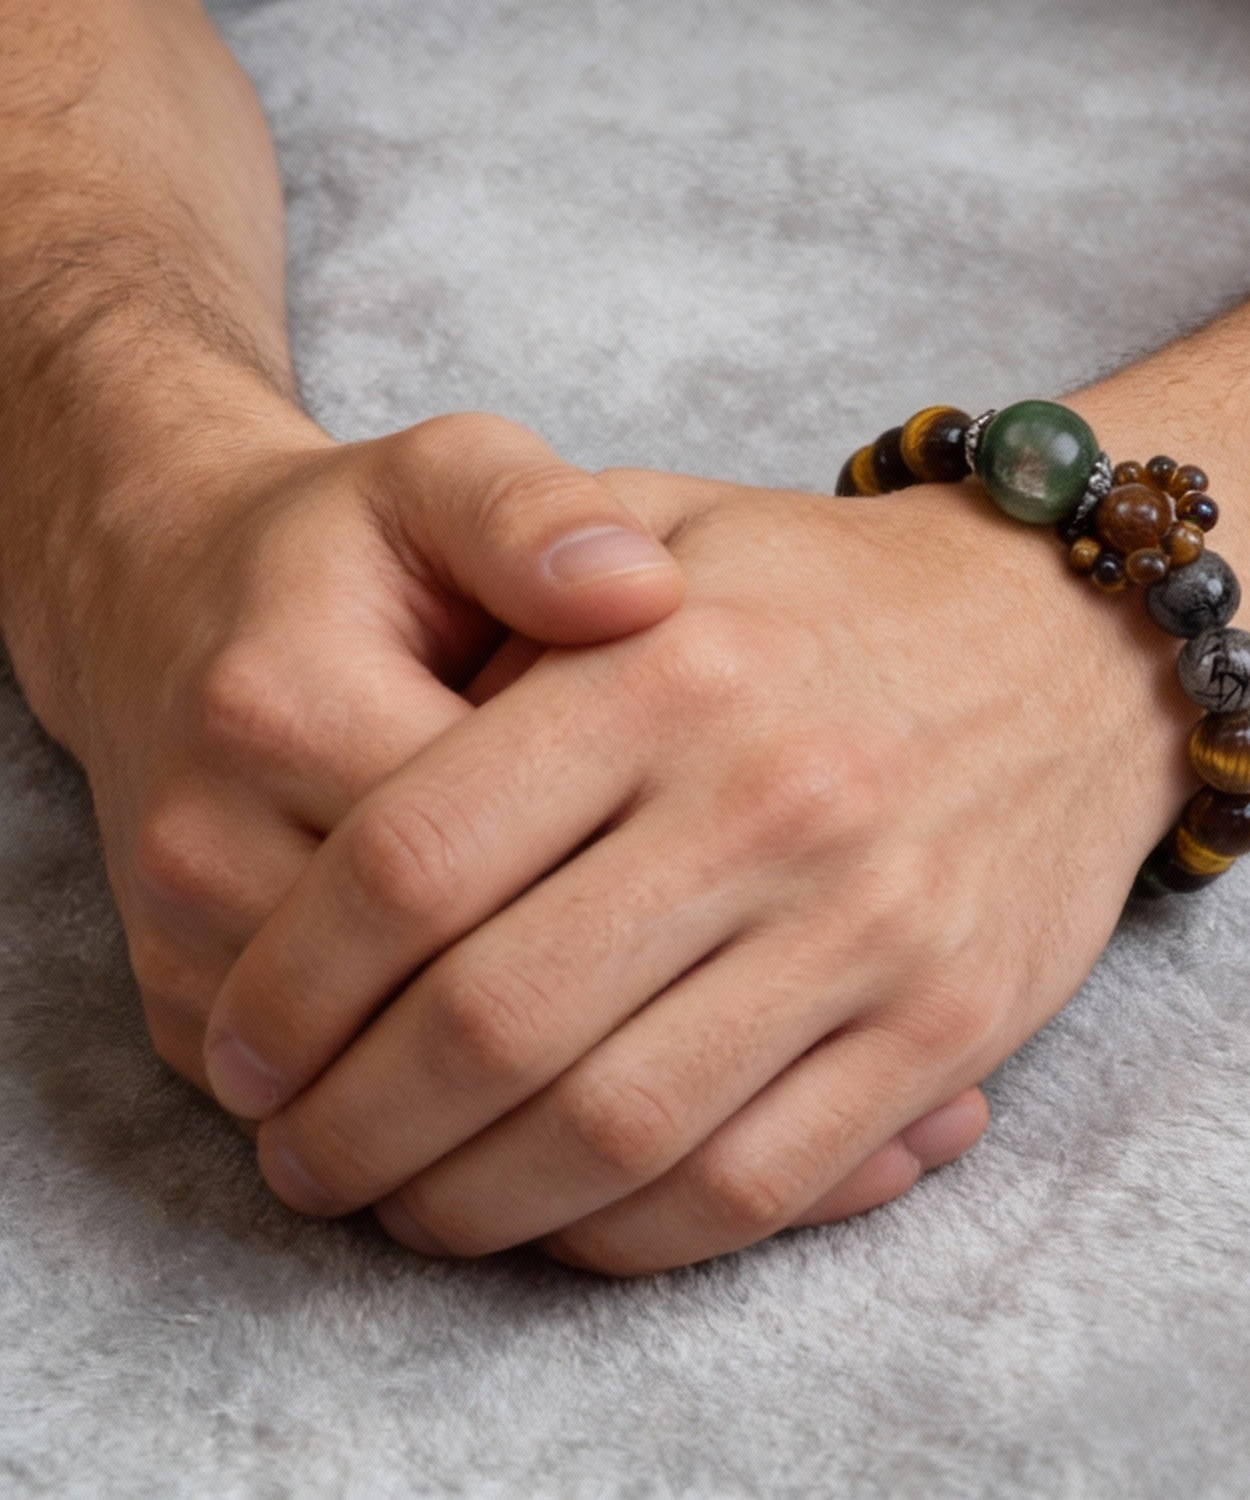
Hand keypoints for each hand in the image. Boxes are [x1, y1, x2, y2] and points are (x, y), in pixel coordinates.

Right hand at [40, 402, 686, 1097]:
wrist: (172, 608)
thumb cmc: (353, 546)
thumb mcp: (446, 478)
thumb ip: (536, 515)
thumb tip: (647, 587)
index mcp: (286, 701)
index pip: (482, 842)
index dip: (624, 863)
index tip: (747, 863)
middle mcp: (206, 838)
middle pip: (438, 974)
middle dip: (594, 995)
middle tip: (744, 985)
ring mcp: (180, 941)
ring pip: (382, 1060)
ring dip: (525, 1068)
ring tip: (681, 1031)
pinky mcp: (176, 1004)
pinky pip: (331, 1091)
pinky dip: (448, 1101)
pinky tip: (571, 1067)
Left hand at [205, 467, 1191, 1271]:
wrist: (1078, 638)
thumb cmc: (839, 595)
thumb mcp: (674, 529)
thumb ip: (511, 612)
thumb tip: (347, 776)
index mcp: (671, 668)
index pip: (415, 857)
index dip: (294, 977)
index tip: (248, 1039)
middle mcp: (769, 796)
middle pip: (492, 1018)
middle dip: (351, 1123)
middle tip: (297, 1153)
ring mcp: (871, 921)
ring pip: (613, 1129)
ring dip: (468, 1203)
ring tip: (404, 1203)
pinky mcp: (948, 1021)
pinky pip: (752, 1183)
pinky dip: (628, 1235)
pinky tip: (561, 1217)